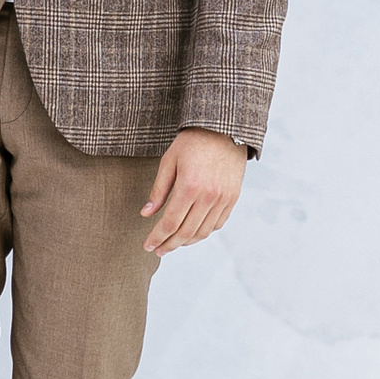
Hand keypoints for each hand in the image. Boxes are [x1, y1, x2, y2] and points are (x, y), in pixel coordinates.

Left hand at [140, 126, 245, 255]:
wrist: (224, 128)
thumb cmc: (193, 141)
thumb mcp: (169, 161)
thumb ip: (158, 190)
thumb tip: (146, 214)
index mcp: (189, 186)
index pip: (170, 223)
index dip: (157, 238)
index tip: (148, 246)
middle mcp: (208, 196)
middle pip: (186, 232)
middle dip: (169, 245)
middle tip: (158, 250)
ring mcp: (223, 198)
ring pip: (203, 232)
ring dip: (186, 242)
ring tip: (173, 243)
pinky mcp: (233, 198)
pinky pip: (217, 224)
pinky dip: (204, 232)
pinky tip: (193, 232)